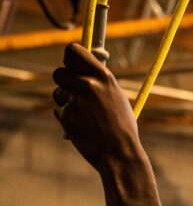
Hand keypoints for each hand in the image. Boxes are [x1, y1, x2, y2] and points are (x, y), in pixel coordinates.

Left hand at [53, 43, 140, 170]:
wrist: (120, 154)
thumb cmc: (121, 128)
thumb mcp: (117, 98)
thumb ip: (100, 82)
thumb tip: (83, 69)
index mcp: (103, 77)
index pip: (74, 51)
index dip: (69, 57)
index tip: (70, 64)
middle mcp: (88, 85)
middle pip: (59, 72)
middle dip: (63, 82)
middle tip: (72, 92)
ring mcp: (76, 100)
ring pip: (58, 93)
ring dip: (66, 102)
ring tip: (84, 117)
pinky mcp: (67, 116)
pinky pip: (58, 111)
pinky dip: (67, 119)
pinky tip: (81, 128)